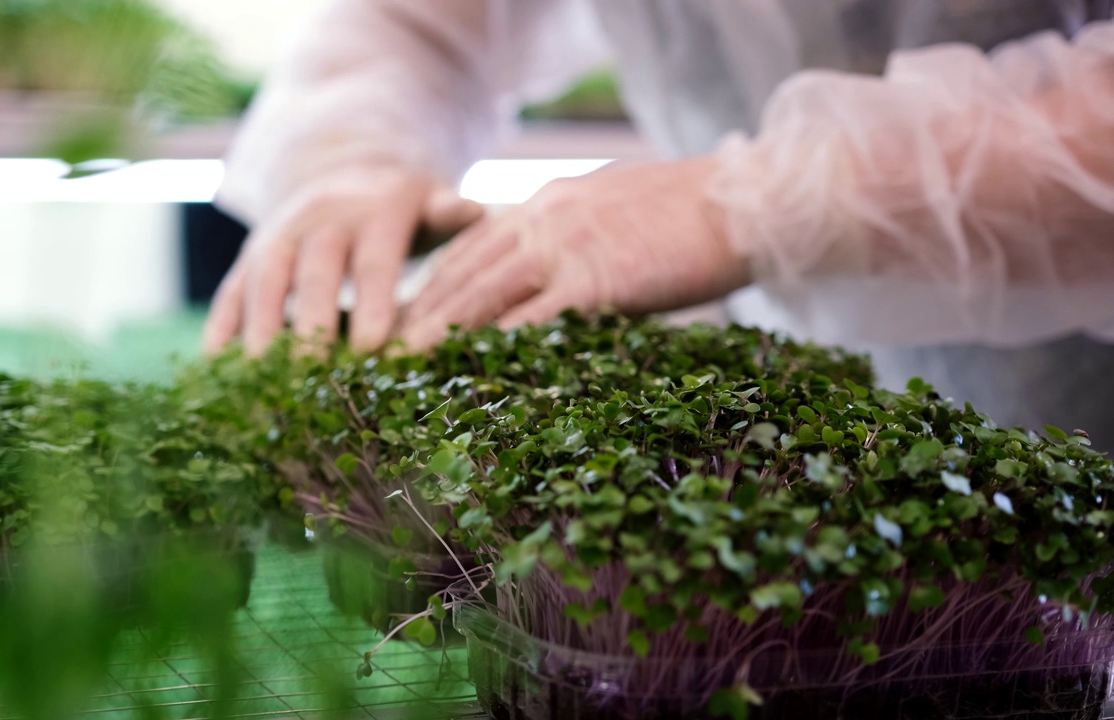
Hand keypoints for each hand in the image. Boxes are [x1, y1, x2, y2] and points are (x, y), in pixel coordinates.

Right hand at [203, 165, 482, 354]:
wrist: (344, 168)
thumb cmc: (401, 209)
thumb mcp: (431, 201)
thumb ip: (451, 213)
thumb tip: (476, 211)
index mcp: (376, 211)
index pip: (376, 259)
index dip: (373, 300)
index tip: (372, 347)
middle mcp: (323, 219)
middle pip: (314, 272)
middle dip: (310, 322)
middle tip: (310, 374)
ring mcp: (281, 235)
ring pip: (266, 280)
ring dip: (259, 329)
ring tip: (258, 379)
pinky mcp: (251, 254)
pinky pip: (232, 289)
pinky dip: (221, 327)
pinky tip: (215, 369)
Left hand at [398, 158, 749, 348]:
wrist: (744, 201)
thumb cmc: (689, 215)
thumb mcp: (613, 211)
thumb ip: (572, 237)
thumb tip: (551, 277)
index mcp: (547, 203)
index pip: (472, 246)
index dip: (433, 284)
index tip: (404, 315)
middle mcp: (544, 218)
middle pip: (465, 270)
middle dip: (420, 310)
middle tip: (382, 347)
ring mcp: (567, 247)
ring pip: (485, 291)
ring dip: (440, 329)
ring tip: (405, 362)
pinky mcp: (597, 279)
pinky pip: (536, 316)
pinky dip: (499, 343)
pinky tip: (473, 367)